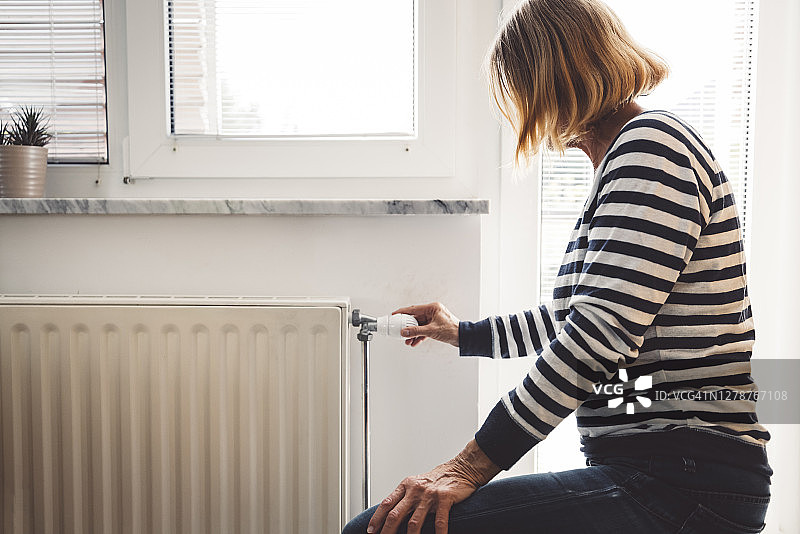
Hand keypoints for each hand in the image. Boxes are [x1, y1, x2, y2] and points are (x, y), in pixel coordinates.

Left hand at [367, 440, 500, 533]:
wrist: (460, 469)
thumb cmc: (438, 479)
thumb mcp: (417, 484)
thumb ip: (405, 497)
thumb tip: (391, 514)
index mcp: (406, 486)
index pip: (387, 504)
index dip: (377, 518)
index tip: (371, 530)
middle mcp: (415, 490)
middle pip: (396, 514)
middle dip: (387, 531)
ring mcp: (429, 495)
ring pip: (414, 521)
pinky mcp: (444, 499)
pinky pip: (439, 521)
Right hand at [393, 302, 459, 347]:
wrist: (462, 338)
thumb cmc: (452, 330)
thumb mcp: (431, 331)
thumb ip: (416, 331)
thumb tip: (404, 332)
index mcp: (432, 308)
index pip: (414, 309)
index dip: (403, 312)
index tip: (395, 314)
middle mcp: (433, 312)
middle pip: (415, 318)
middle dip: (407, 327)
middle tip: (399, 330)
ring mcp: (434, 319)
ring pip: (419, 326)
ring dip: (413, 333)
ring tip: (407, 340)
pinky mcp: (435, 326)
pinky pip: (424, 330)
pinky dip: (419, 336)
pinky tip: (414, 342)